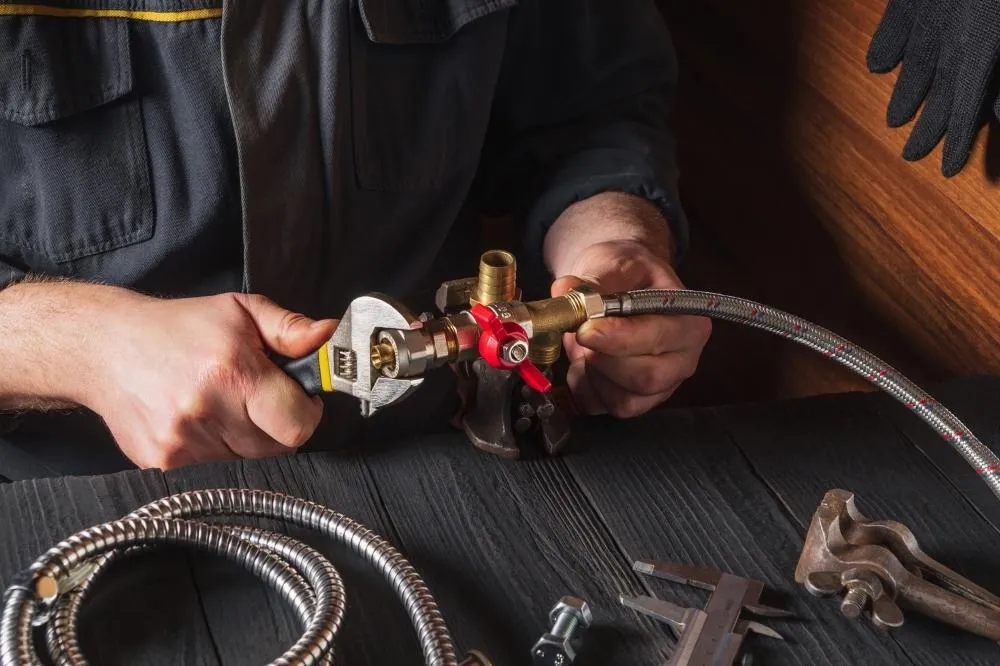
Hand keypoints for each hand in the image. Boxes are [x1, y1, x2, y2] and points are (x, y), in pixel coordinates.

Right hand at [82, 291, 335, 468]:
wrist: (106, 345)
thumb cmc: (179, 326)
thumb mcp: (241, 312)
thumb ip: (291, 328)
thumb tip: (330, 337)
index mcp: (233, 372)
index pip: (297, 424)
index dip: (307, 412)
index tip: (301, 398)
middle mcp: (206, 410)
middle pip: (275, 445)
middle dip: (277, 422)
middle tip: (257, 395)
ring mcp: (181, 441)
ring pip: (244, 457)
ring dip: (244, 435)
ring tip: (221, 400)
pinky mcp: (162, 461)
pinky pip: (212, 465)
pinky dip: (214, 445)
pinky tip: (196, 415)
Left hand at [550, 240, 710, 417]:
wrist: (622, 283)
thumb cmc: (627, 274)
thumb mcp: (613, 264)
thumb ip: (590, 281)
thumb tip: (565, 290)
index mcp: (688, 322)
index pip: (657, 340)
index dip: (618, 338)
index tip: (586, 329)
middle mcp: (683, 360)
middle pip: (645, 378)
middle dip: (603, 360)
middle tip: (580, 335)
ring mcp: (661, 386)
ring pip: (624, 401)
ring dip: (592, 375)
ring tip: (584, 346)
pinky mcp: (635, 401)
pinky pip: (604, 408)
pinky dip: (584, 388)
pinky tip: (583, 363)